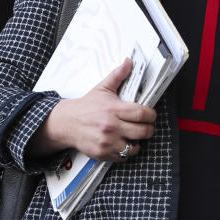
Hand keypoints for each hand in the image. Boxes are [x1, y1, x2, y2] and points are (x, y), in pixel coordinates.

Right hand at [32, 59, 156, 162]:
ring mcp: (107, 141)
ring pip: (134, 147)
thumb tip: (128, 62)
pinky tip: (123, 143)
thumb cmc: (87, 106)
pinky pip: (122, 157)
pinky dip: (126, 152)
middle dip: (148, 129)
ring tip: (134, 137)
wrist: (67, 123)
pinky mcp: (103, 153)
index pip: (142, 114)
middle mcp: (111, 126)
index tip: (151, 115)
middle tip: (146, 127)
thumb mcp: (102, 88)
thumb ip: (118, 75)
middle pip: (143, 132)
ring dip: (138, 143)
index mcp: (114, 109)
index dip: (151, 115)